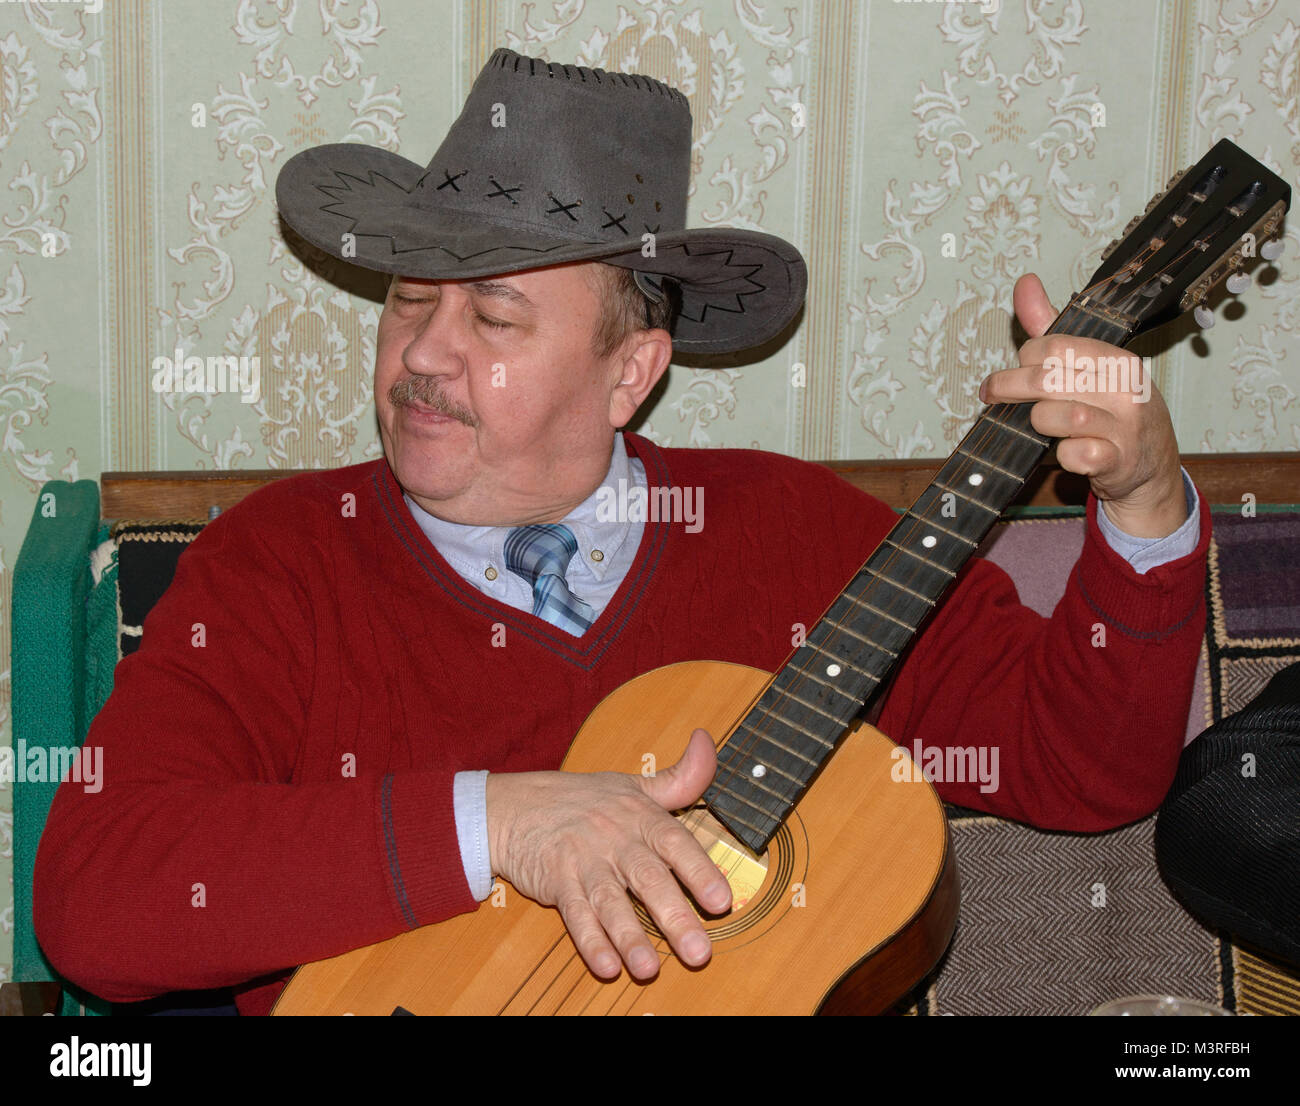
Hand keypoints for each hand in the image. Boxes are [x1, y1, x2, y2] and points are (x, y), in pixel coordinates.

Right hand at [484, 728, 730, 980]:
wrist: (515, 806)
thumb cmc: (583, 799)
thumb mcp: (634, 785)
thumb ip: (680, 777)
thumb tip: (708, 742)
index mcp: (641, 816)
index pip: (675, 843)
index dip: (699, 871)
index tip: (721, 901)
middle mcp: (616, 839)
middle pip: (648, 879)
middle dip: (674, 917)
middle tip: (698, 952)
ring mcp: (584, 862)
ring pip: (610, 902)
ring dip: (630, 937)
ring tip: (649, 969)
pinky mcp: (556, 882)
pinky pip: (575, 914)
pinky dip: (590, 941)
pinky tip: (606, 965)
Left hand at [979, 274, 1187, 538]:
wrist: (1150, 466)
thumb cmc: (1113, 413)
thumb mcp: (1090, 368)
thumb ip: (1053, 332)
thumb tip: (1025, 283)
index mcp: (1117, 361)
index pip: (1056, 347)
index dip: (1025, 358)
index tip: (1017, 368)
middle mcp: (1125, 391)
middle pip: (1050, 380)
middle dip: (1011, 387)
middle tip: (993, 394)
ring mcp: (1125, 428)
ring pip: (1062, 417)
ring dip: (1039, 421)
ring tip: (1038, 424)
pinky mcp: (1118, 462)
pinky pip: (1078, 455)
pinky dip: (1064, 456)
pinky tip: (1065, 452)